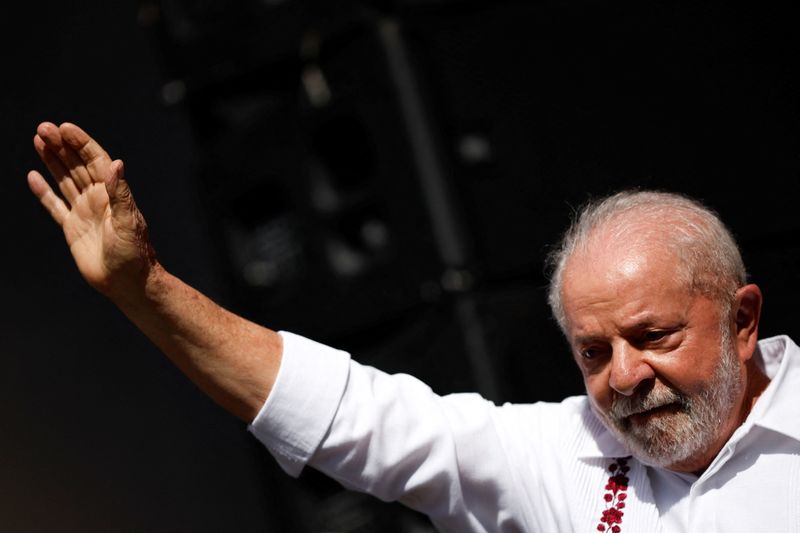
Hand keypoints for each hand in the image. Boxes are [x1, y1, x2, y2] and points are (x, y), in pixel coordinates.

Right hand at [28, 122, 156, 296]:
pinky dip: (44, 191)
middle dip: (61, 145)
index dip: (80, 143)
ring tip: (38, 139)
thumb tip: (116, 163)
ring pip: (65, 179)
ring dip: (52, 160)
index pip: (95, 160)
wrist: (127, 282)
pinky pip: (55, 205)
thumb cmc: (134, 253)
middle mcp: (98, 199)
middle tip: (42, 127)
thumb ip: (120, 193)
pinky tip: (33, 176)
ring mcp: (84, 212)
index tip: (64, 127)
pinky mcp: (72, 228)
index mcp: (111, 194)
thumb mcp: (128, 221)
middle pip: (76, 165)